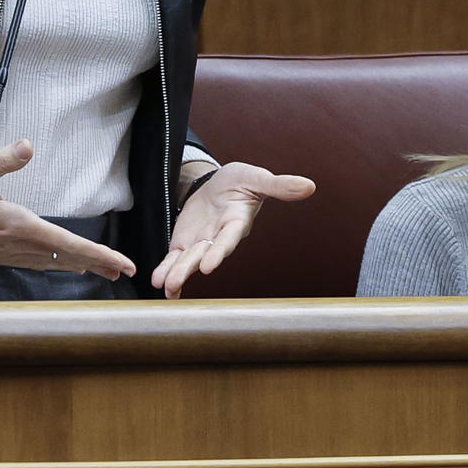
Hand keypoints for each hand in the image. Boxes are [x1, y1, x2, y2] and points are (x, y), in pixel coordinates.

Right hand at [0, 138, 136, 280]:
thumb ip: (5, 161)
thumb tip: (28, 145)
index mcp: (17, 227)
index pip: (67, 244)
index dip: (99, 255)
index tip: (122, 264)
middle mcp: (16, 245)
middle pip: (65, 258)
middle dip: (96, 264)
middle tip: (123, 271)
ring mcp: (5, 253)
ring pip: (51, 262)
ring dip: (77, 264)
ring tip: (101, 269)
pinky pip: (35, 262)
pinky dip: (55, 262)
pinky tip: (60, 262)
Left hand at [150, 161, 315, 298]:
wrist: (221, 183)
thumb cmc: (242, 181)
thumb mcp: (257, 178)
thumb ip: (279, 185)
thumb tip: (309, 186)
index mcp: (236, 222)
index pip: (228, 238)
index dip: (219, 251)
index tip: (210, 265)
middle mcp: (219, 236)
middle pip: (204, 254)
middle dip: (190, 267)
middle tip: (176, 282)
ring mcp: (202, 241)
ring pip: (188, 260)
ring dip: (177, 274)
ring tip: (165, 288)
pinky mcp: (187, 241)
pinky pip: (175, 257)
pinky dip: (167, 269)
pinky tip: (158, 282)